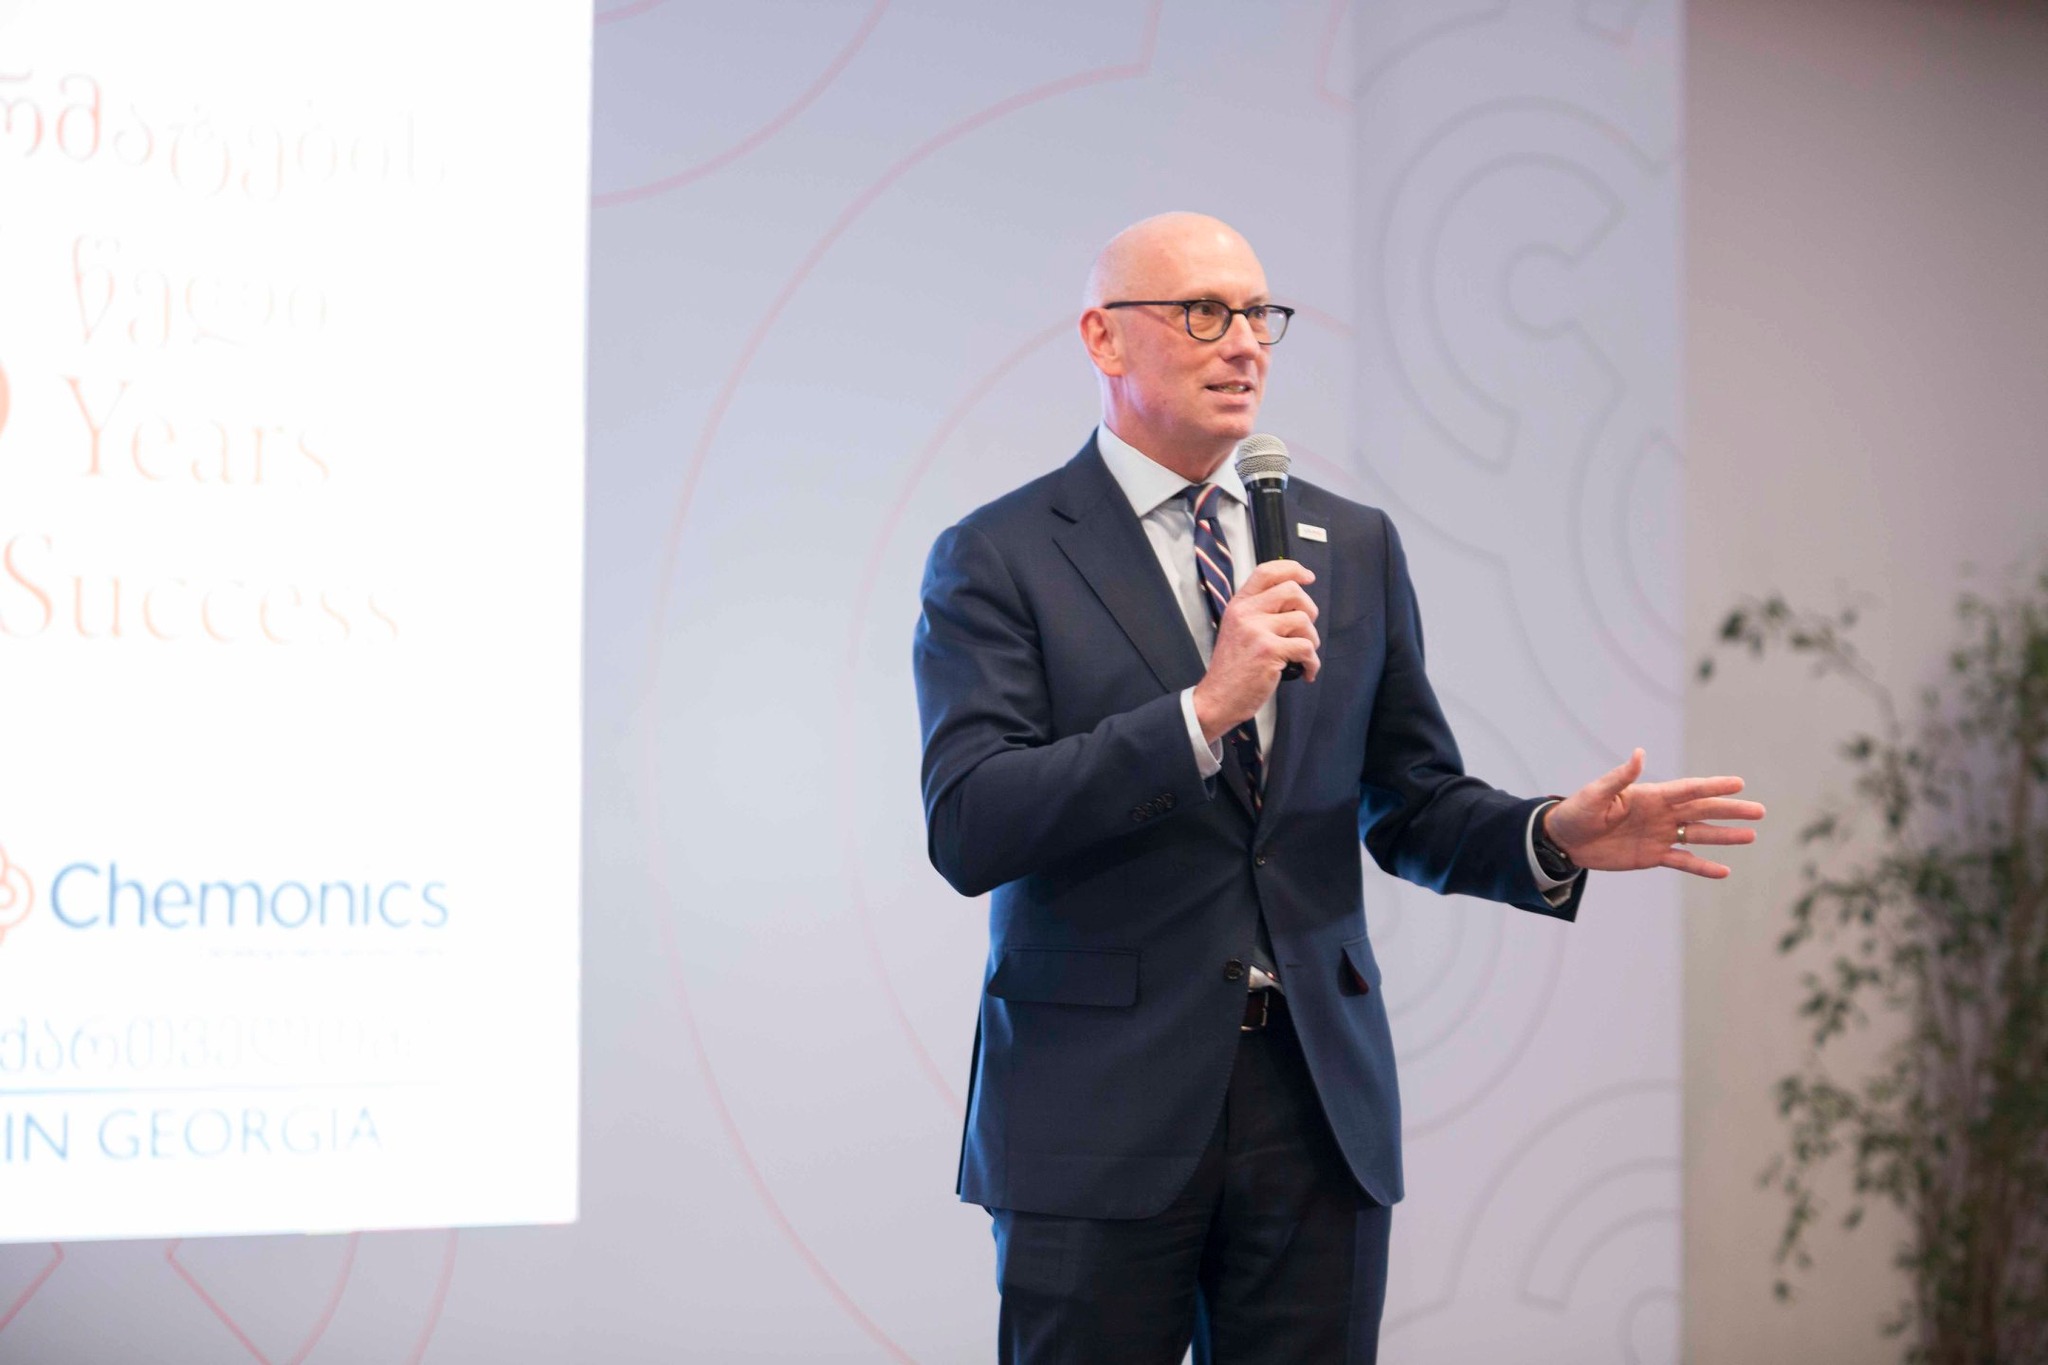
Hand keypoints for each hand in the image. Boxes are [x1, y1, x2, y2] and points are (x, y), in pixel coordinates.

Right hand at [1191, 560, 1318, 743]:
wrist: (1218, 698)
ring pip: (1304, 620)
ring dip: (1311, 640)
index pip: (1267, 571)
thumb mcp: (1237, 630)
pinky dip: (1312, 663)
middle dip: (1309, 609)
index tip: (1308, 576)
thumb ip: (1258, 611)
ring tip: (1302, 655)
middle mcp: (1246, 612)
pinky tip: (1305, 671)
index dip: (1292, 569)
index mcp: (1238, 605)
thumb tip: (1294, 599)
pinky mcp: (1269, 651)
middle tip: (1305, 629)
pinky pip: (1306, 647)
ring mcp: (1257, 631)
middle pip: (1292, 591)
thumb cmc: (1232, 668)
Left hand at [1544, 749, 1765, 879]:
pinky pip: (1683, 862)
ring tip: (1751, 835)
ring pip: (1699, 835)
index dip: (1712, 786)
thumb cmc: (1577, 812)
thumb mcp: (1596, 794)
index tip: (1738, 783)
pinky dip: (1703, 867)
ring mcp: (1659, 835)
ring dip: (1724, 836)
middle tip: (1759, 810)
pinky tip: (1724, 871)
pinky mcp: (1652, 856)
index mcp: (1650, 795)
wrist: (1564, 840)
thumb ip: (1620, 778)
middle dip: (1730, 810)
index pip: (1688, 789)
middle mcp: (1661, 814)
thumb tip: (1638, 753)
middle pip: (1702, 811)